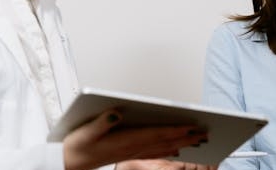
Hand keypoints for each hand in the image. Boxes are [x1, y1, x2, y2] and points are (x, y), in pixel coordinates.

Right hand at [63, 110, 208, 169]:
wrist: (69, 163)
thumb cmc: (77, 145)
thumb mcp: (85, 131)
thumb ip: (102, 122)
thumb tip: (117, 112)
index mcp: (125, 141)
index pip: (157, 134)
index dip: (176, 130)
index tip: (192, 126)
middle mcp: (132, 148)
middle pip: (165, 142)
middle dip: (186, 137)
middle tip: (206, 132)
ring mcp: (132, 152)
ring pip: (162, 148)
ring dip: (181, 143)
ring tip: (198, 139)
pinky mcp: (129, 153)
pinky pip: (155, 152)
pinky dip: (168, 149)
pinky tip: (176, 148)